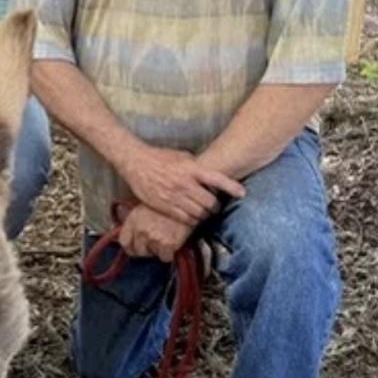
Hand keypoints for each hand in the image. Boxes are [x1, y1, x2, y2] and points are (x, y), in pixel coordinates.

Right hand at [117, 143, 244, 226]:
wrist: (135, 162)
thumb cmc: (159, 156)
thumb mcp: (182, 156)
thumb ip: (196, 167)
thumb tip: (211, 174)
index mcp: (191, 168)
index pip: (217, 179)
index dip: (231, 187)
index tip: (241, 193)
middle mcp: (184, 183)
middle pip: (210, 202)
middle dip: (215, 206)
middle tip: (215, 206)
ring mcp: (174, 196)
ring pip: (199, 214)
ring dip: (204, 215)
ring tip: (204, 212)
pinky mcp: (165, 206)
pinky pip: (185, 219)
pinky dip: (192, 220)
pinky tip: (191, 216)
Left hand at [117, 204, 192, 262]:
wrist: (186, 203)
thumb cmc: (167, 204)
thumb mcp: (145, 208)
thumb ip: (135, 222)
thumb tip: (127, 233)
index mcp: (133, 220)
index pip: (124, 242)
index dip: (131, 247)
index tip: (135, 248)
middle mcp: (141, 231)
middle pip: (138, 251)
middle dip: (146, 250)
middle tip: (155, 243)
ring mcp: (153, 238)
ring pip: (152, 255)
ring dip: (158, 251)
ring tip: (165, 239)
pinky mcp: (167, 245)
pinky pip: (165, 258)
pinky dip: (170, 254)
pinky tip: (173, 243)